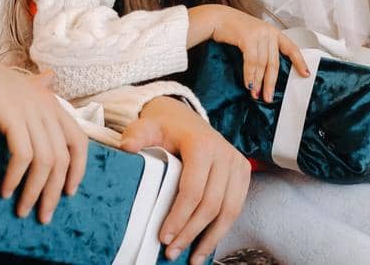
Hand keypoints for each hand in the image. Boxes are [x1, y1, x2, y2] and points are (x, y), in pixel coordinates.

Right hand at [0, 31, 87, 223]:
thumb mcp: (15, 90)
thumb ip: (33, 97)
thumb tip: (49, 87)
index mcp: (50, 101)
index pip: (79, 140)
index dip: (78, 170)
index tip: (68, 193)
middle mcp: (45, 104)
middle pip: (62, 157)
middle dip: (54, 191)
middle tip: (43, 216)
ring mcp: (29, 108)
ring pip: (45, 160)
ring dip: (35, 191)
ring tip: (22, 210)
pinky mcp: (10, 113)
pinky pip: (22, 154)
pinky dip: (16, 177)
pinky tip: (5, 190)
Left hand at [120, 95, 250, 262]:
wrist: (186, 118)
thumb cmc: (165, 127)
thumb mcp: (148, 126)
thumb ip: (136, 135)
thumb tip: (126, 148)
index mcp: (202, 145)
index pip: (193, 189)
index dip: (179, 217)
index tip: (164, 237)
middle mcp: (225, 154)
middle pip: (211, 204)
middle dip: (191, 232)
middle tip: (171, 252)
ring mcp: (237, 163)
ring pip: (229, 211)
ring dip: (210, 239)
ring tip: (192, 258)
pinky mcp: (243, 173)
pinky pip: (236, 208)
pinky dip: (222, 230)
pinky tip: (207, 245)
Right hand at [187, 5, 309, 104]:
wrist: (217, 17)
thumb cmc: (234, 29)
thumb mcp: (253, 36)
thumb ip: (262, 49)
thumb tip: (265, 74)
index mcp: (273, 32)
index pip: (291, 48)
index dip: (299, 62)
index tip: (306, 74)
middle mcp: (269, 32)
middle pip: (274, 63)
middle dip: (270, 83)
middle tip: (268, 97)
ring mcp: (259, 34)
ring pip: (262, 64)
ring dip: (258, 82)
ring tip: (255, 93)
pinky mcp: (248, 37)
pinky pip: (251, 61)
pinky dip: (250, 75)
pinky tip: (248, 84)